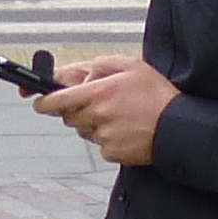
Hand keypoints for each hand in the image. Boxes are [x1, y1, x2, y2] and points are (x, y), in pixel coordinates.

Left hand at [36, 53, 172, 169]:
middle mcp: (97, 116)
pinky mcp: (111, 152)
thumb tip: (82, 76)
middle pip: (69, 117)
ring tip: (120, 116)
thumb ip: (100, 66)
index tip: (39, 102)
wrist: (178, 128)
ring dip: (95, 124)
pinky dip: (108, 139)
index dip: (44, 102)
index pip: (57, 100)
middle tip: (100, 105)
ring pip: (85, 131)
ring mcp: (103, 136)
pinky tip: (126, 130)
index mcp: (98, 93)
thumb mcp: (130, 66)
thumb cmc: (156, 95)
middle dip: (77, 110)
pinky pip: (100, 145)